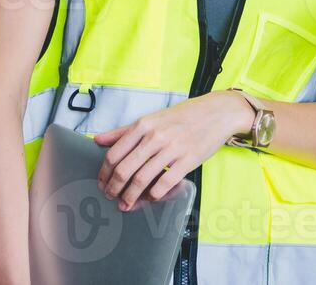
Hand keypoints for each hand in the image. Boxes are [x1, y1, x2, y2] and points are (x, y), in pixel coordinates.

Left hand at [93, 91, 253, 210]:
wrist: (217, 112)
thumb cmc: (184, 116)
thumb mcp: (152, 118)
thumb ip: (124, 131)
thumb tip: (98, 140)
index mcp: (143, 125)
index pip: (114, 154)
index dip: (104, 173)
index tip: (102, 183)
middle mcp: (155, 136)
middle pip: (124, 169)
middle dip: (113, 189)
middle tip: (110, 197)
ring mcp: (172, 148)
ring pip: (142, 180)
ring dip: (130, 197)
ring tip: (126, 204)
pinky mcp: (188, 160)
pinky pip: (165, 184)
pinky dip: (154, 195)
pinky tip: (151, 197)